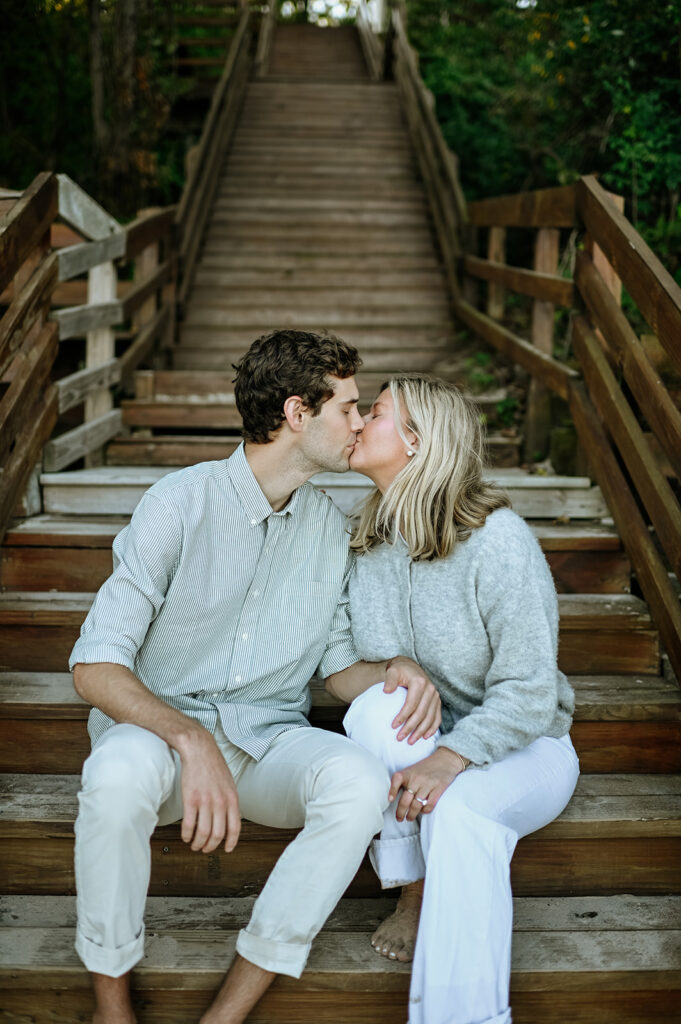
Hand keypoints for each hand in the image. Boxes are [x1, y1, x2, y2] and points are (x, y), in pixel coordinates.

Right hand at [176, 728, 240, 853]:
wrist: (200, 750)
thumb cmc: (214, 765)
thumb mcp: (229, 783)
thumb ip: (230, 801)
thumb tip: (231, 819)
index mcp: (232, 798)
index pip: (235, 828)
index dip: (231, 843)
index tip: (226, 849)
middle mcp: (220, 802)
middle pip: (217, 835)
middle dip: (211, 846)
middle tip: (205, 849)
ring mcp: (205, 801)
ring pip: (202, 833)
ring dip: (197, 844)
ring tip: (194, 845)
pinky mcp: (190, 799)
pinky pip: (188, 825)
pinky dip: (186, 835)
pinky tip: (185, 836)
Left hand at [383, 656, 441, 743]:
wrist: (411, 667)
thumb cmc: (400, 671)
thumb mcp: (393, 671)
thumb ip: (390, 680)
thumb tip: (386, 690)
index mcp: (419, 682)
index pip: (411, 704)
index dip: (402, 716)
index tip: (393, 726)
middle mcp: (430, 689)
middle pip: (421, 713)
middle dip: (410, 728)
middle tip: (400, 738)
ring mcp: (436, 696)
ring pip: (430, 718)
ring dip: (420, 732)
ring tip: (410, 741)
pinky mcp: (438, 701)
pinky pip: (437, 718)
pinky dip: (432, 728)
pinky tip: (425, 737)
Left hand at [390, 747, 466, 820]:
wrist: (445, 760)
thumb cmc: (426, 767)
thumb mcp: (411, 770)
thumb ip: (403, 780)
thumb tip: (392, 797)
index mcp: (408, 772)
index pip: (396, 780)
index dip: (392, 791)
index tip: (390, 800)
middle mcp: (417, 778)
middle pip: (405, 800)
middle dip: (401, 812)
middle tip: (399, 818)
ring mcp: (428, 784)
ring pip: (416, 805)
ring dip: (412, 814)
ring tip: (409, 818)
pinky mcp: (439, 789)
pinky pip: (429, 805)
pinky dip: (424, 811)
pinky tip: (422, 811)